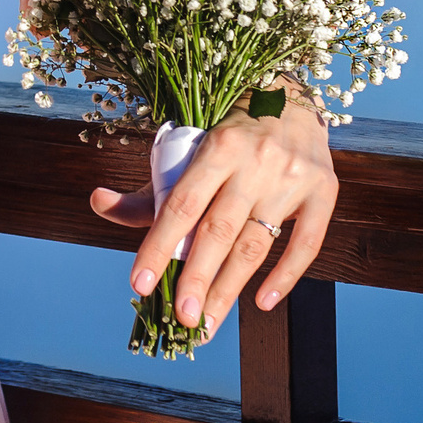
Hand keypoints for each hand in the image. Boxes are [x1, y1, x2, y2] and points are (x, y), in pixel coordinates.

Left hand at [90, 89, 338, 340]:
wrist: (293, 100)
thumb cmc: (229, 136)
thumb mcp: (189, 150)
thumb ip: (150, 188)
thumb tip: (98, 202)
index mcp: (217, 147)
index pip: (181, 205)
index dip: (159, 246)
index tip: (140, 284)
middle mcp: (255, 161)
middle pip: (219, 230)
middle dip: (197, 279)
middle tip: (181, 319)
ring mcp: (293, 177)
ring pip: (257, 243)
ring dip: (230, 288)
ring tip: (207, 323)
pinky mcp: (324, 191)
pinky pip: (307, 243)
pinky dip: (285, 276)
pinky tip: (261, 302)